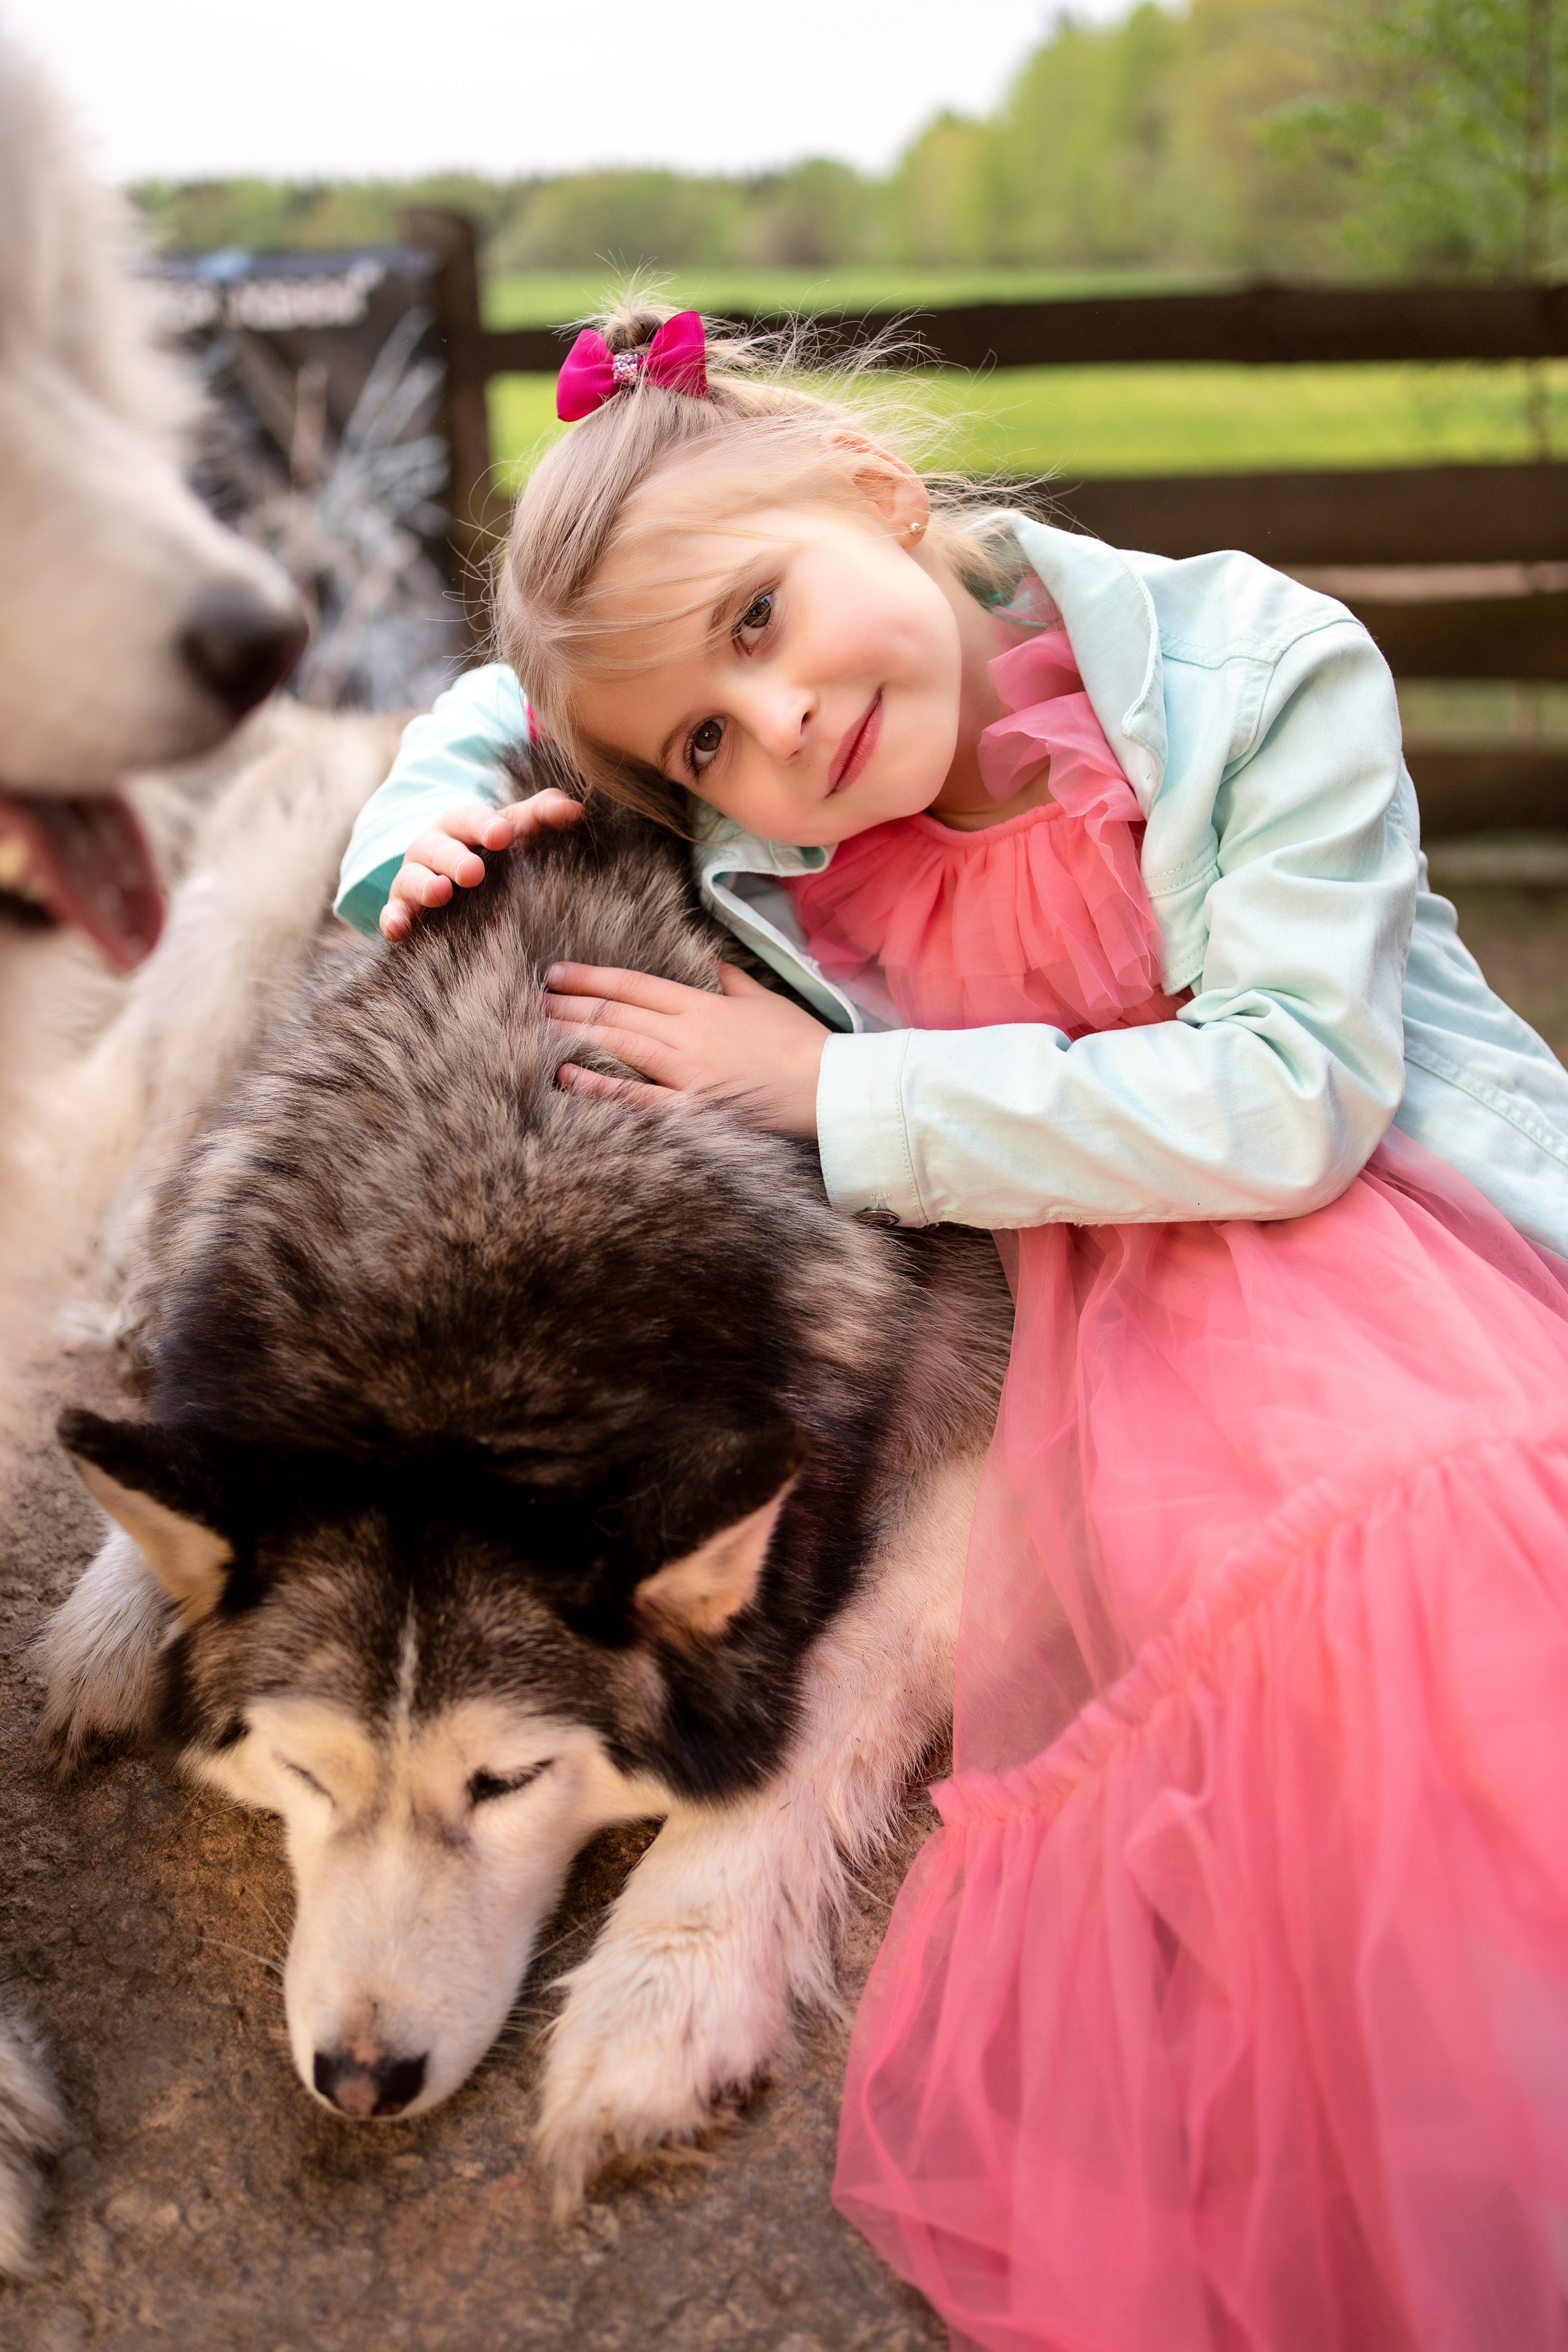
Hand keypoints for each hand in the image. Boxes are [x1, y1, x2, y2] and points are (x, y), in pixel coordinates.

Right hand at [379, 790, 582, 940]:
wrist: (454, 875)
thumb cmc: (494, 849)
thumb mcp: (517, 829)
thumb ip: (544, 815)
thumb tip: (576, 809)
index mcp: (459, 824)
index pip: (468, 817)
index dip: (483, 824)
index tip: (502, 834)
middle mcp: (431, 847)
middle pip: (437, 847)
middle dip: (454, 858)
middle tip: (473, 872)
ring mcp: (413, 878)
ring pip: (411, 878)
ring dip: (424, 885)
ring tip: (440, 894)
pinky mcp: (402, 909)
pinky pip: (392, 913)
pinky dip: (392, 919)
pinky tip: (397, 930)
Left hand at [543, 961, 828, 1137]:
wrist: (831, 1088)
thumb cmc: (804, 1044)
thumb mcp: (766, 1000)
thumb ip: (732, 982)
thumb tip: (712, 964)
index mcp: (703, 1004)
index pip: (634, 984)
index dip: (592, 977)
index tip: (557, 972)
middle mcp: (687, 1032)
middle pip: (615, 1012)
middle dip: (568, 1004)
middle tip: (528, 1001)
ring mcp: (687, 1070)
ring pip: (617, 1044)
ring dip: (572, 1034)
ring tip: (534, 1029)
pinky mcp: (693, 1107)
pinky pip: (636, 1096)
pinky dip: (599, 1086)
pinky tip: (566, 1077)